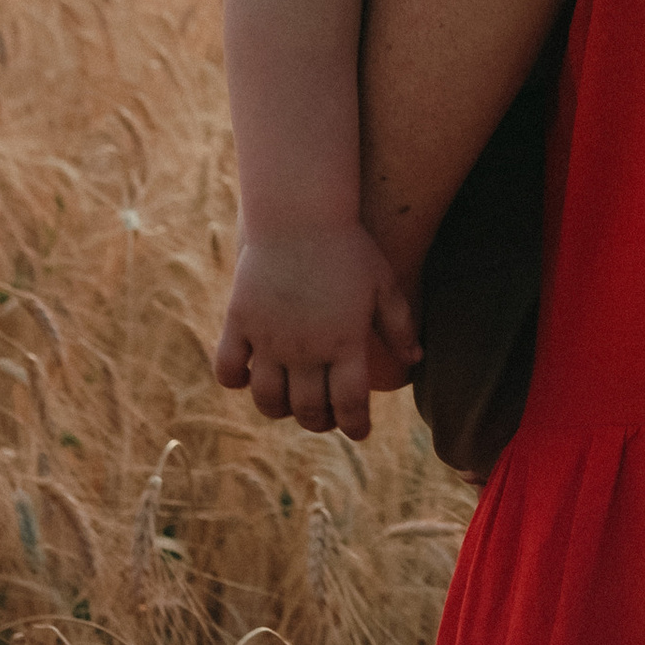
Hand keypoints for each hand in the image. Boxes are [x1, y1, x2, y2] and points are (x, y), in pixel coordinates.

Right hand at [214, 228, 419, 442]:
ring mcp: (269, 337)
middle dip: (320, 422)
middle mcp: (306, 348)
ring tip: (289, 401)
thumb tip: (416, 359)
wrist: (299, 213)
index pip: (350, 404)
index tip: (359, 431)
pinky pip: (229, 369)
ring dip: (280, 409)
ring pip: (268, 399)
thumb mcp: (383, 284)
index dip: (355, 426)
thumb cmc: (348, 246)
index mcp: (345, 342)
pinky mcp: (239, 322)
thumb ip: (399, 325)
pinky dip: (236, 381)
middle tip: (325, 416)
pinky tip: (250, 374)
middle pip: (309, 410)